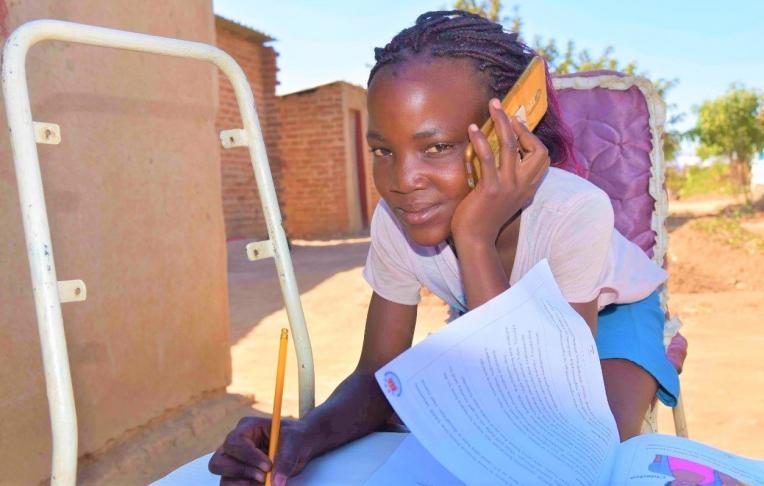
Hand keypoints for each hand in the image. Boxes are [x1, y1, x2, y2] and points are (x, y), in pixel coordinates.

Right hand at [208, 417, 312, 484]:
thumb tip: (277, 482)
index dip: (249, 456)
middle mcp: (235, 444)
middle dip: (241, 471)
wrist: (302, 446)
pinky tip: (259, 485)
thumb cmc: (296, 438)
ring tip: (263, 482)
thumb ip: (286, 459)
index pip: (235, 442)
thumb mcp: (295, 442)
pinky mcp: (239, 476)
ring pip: (223, 477)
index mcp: (247, 427)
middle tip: (263, 477)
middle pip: (219, 461)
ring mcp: (234, 461)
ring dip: (241, 483)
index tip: (267, 466)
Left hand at [451, 98, 549, 243]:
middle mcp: (522, 186)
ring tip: (492, 107)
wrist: (475, 240)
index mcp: (528, 187)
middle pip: (536, 149)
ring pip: (511, 146)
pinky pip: (488, 158)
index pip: (543, 157)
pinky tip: (472, 129)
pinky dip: (481, 140)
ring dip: (502, 122)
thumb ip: (508, 179)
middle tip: (502, 108)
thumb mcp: (504, 197)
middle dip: (520, 125)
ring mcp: (508, 187)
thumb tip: (501, 157)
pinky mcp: (490, 189)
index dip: (531, 138)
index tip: (515, 125)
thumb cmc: (484, 217)